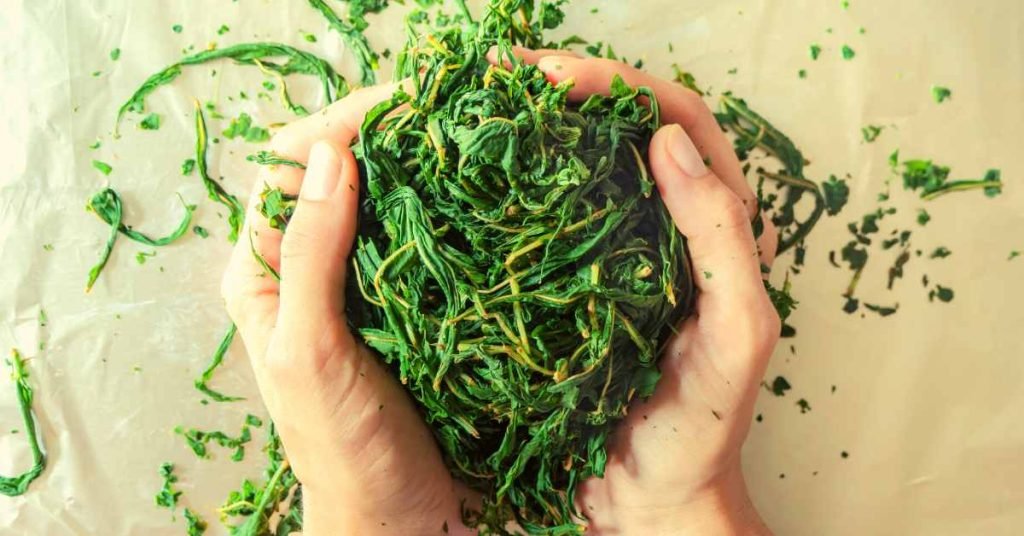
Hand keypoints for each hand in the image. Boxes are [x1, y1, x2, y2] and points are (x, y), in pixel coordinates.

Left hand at [221, 84, 473, 534]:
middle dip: (384, 139)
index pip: (287, 170)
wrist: (396, 518)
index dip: (337, 127)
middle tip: (442, 115)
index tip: (400, 105)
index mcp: (261, 274)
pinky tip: (476, 201)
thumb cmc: (341, 451)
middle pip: (336, 177)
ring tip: (464, 146)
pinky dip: (445, 215)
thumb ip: (311, 255)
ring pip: (382, 205)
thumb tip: (333, 153)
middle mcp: (305, 270)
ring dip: (420, 173)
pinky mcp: (404, 306)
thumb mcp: (310, 352)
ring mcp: (357, 287)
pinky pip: (419, 242)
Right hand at [491, 50, 779, 533]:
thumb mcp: (735, 338)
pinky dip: (517, 185)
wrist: (653, 497)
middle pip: (625, 125)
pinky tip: (476, 179)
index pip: (677, 121)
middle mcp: (668, 225)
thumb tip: (666, 142)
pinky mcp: (576, 281)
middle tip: (502, 75)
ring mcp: (618, 251)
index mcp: (717, 226)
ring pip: (584, 162)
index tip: (552, 80)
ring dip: (539, 126)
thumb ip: (721, 241)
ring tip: (481, 108)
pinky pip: (548, 216)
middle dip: (569, 86)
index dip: (620, 86)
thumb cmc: (701, 426)